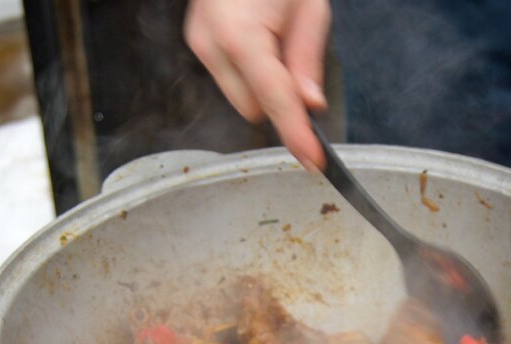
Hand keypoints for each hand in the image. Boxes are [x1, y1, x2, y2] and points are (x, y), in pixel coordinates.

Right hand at [184, 0, 330, 169]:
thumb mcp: (310, 7)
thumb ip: (307, 60)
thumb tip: (311, 106)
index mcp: (241, 35)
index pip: (275, 101)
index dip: (296, 134)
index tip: (313, 162)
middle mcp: (213, 44)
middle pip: (255, 109)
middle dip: (279, 98)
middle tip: (296, 61)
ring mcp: (200, 43)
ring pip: (242, 97)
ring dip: (263, 84)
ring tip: (274, 39)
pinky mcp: (196, 41)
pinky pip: (230, 78)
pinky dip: (249, 71)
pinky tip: (257, 37)